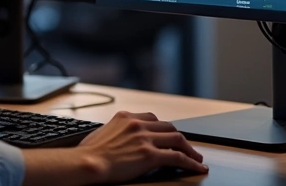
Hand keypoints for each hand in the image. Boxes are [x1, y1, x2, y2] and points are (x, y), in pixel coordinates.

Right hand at [77, 111, 206, 183]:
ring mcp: (145, 138)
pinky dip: (190, 163)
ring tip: (196, 159)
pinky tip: (197, 168)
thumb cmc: (89, 153)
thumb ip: (115, 131)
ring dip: (190, 150)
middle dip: (180, 138)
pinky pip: (177, 157)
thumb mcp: (102, 132)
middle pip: (168, 127)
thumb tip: (118, 138)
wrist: (88, 162)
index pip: (152, 118)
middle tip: (187, 148)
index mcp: (125, 117)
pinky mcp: (150, 155)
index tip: (168, 135)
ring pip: (177, 140)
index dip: (164, 128)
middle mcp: (137, 125)